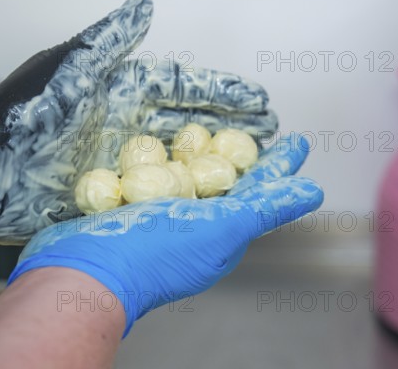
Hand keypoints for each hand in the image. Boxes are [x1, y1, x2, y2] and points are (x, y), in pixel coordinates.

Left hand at [0, 0, 276, 243]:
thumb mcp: (65, 72)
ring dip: (218, 166)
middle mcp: (128, 126)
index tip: (260, 101)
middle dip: (234, 130)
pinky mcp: (114, 195)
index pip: (184, 87)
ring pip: (182, 162)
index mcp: (121, 91)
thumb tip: (145, 4)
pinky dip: (188, 199)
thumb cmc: (17, 120)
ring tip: (256, 171)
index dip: (225, 93)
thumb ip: (107, 42)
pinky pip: (160, 196)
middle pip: (193, 125)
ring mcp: (124, 163)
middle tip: (271, 137)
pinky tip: (213, 206)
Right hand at [7, 134, 323, 336]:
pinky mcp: (128, 204)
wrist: (84, 268)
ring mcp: (159, 215)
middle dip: (243, 154)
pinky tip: (162, 139)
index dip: (280, 165)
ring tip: (217, 129)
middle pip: (226, 179)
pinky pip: (152, 174)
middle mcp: (193, 224)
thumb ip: (264, 208)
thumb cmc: (153, 253)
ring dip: (202, 151)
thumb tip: (312, 192)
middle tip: (258, 129)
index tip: (298, 141)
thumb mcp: (221, 229)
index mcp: (220, 232)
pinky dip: (161, 155)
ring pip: (188, 175)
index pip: (260, 190)